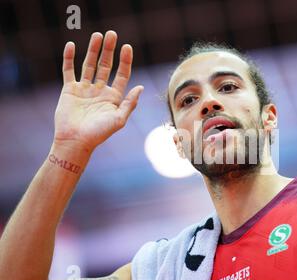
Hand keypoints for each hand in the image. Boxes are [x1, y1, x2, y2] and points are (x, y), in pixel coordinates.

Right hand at [53, 31, 143, 152]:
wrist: (75, 142)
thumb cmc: (99, 134)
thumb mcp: (119, 119)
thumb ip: (130, 103)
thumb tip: (141, 87)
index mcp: (114, 97)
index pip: (122, 74)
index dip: (125, 61)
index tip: (127, 47)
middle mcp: (100, 91)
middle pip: (105, 65)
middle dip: (109, 50)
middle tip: (112, 34)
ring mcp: (84, 89)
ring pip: (89, 65)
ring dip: (92, 50)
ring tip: (97, 35)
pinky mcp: (69, 90)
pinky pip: (68, 71)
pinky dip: (68, 58)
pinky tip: (70, 45)